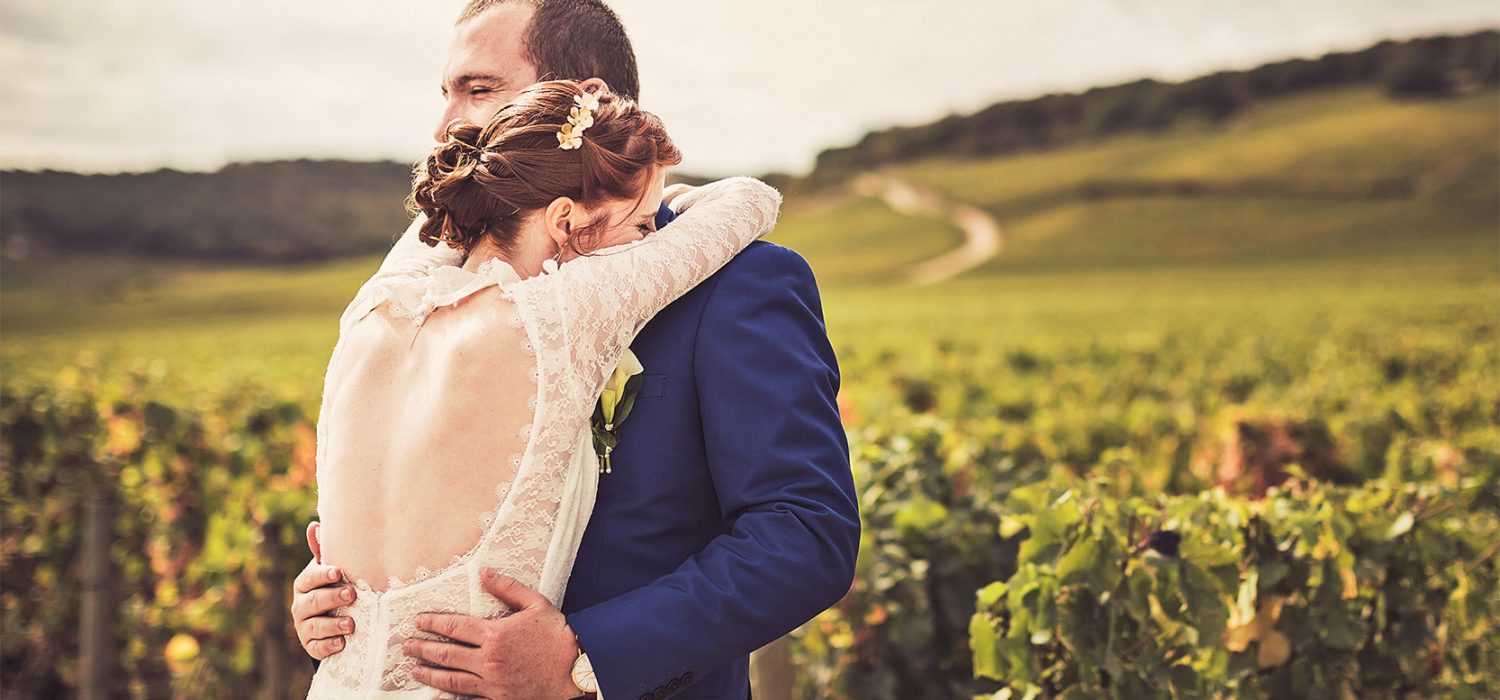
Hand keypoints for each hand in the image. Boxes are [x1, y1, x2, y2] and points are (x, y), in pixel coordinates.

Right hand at [292, 521, 355, 658]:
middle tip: (351, 594)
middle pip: (313, 601)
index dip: (322, 575)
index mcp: (305, 584)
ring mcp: (304, 626)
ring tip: (352, 624)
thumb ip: (324, 551)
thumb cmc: (332, 587)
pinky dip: (329, 645)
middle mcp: (300, 605)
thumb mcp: (329, 570)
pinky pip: (317, 647)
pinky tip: (342, 643)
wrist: (329, 620)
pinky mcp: (311, 645)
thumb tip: (314, 524)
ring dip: (333, 624)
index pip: (310, 578)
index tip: (338, 572)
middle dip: (332, 598)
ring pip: (315, 626)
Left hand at [404, 568, 580, 699]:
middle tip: (407, 646)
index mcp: (495, 634)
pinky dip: (451, 698)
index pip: (454, 627)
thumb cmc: (559, 635)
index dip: (433, 623)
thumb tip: (484, 573)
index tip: (418, 621)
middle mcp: (488, 660)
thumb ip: (508, 587)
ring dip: (429, 675)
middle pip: (446, 654)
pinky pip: (468, 699)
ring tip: (414, 670)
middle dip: (423, 648)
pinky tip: (439, 696)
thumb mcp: (536, 603)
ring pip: (451, 680)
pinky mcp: (500, 699)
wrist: (578, 669)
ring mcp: (492, 683)